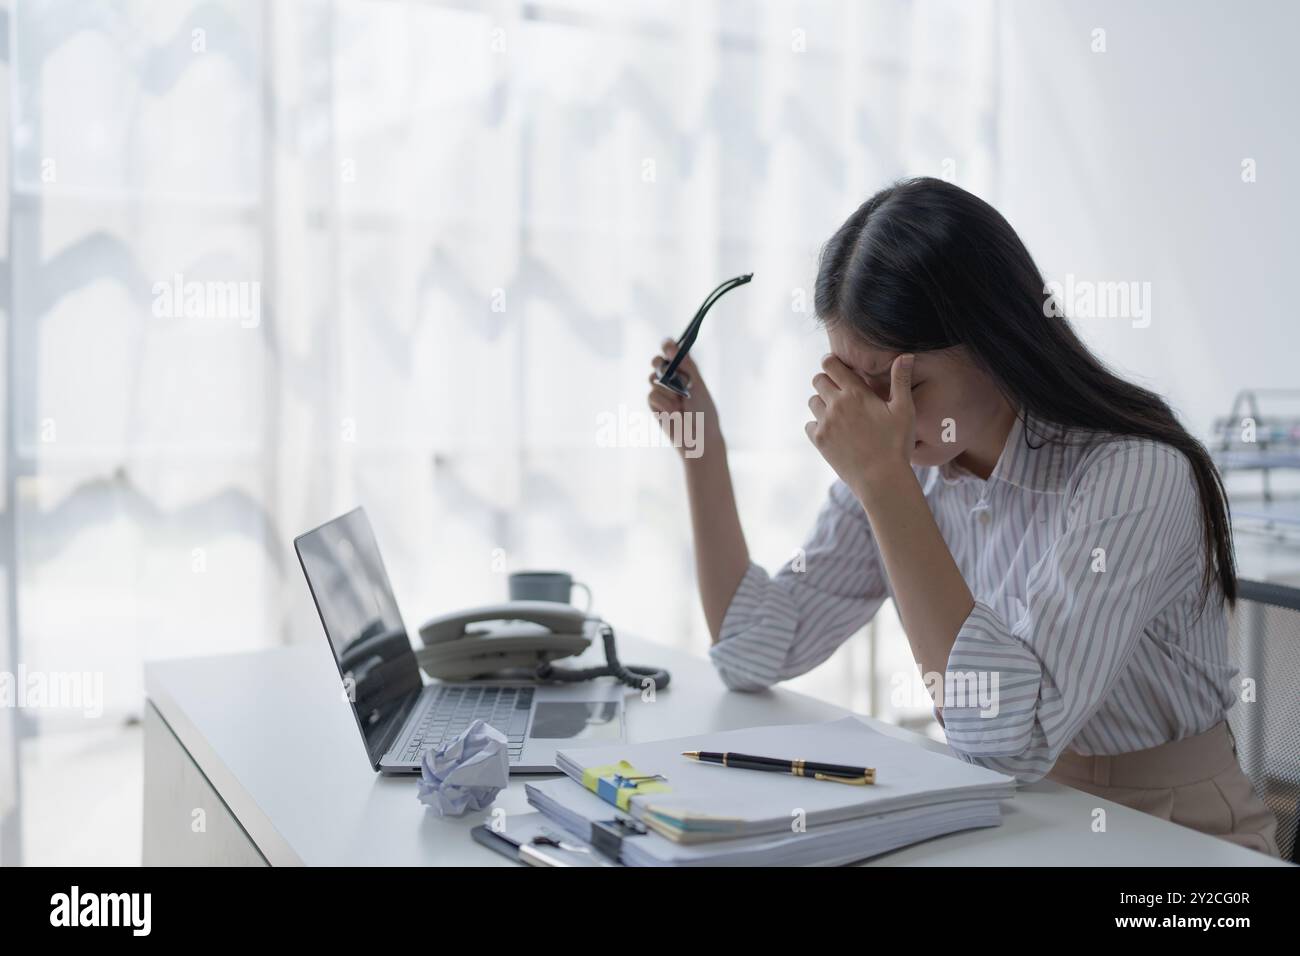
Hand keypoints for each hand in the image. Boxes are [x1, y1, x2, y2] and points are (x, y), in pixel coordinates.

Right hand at [647, 339, 720, 458]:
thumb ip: (686, 364)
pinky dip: (663, 403)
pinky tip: (673, 412)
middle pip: (658, 362)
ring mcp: (663, 393)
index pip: (674, 354)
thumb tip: (670, 344)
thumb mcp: (698, 385)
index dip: (668, 347)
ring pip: (654, 380)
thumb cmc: (704, 413)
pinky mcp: (655, 406)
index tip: (667, 344)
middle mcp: (673, 380)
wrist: (699, 439)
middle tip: (662, 366)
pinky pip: (652, 395)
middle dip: (659, 362)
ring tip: (680, 403)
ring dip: (666, 389)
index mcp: (687, 372)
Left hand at [805, 353, 915, 497]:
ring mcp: (825, 423)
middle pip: (817, 380)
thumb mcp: (904, 410)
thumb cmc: (897, 444)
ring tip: (839, 413)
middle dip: (826, 381)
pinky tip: (834, 431)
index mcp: (855, 393)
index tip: (837, 367)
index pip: (831, 364)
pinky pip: (809, 424)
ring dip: (822, 403)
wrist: (881, 479)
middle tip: (839, 391)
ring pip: (812, 401)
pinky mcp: (819, 440)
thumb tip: (906, 355)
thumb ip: (901, 380)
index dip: (832, 362)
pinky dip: (818, 425)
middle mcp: (836, 404)